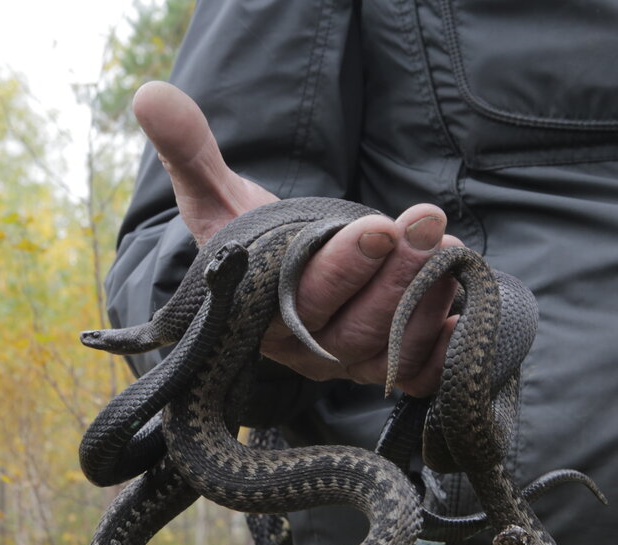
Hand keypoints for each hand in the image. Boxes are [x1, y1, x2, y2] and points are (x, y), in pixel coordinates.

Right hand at [133, 81, 458, 395]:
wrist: (273, 280)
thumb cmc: (249, 238)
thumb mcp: (214, 196)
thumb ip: (191, 152)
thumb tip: (150, 94)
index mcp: (259, 310)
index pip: (305, 291)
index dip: (346, 264)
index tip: (383, 227)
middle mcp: (300, 346)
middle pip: (354, 323)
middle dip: (398, 274)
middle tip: (430, 227)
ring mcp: (341, 362)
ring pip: (387, 348)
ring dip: (425, 305)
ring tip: (449, 257)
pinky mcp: (376, 369)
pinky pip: (414, 377)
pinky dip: (441, 356)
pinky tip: (467, 321)